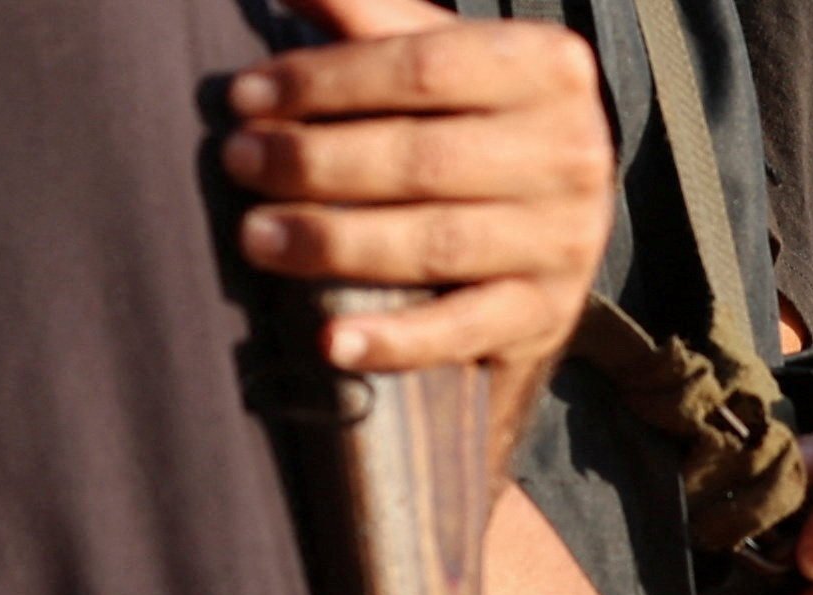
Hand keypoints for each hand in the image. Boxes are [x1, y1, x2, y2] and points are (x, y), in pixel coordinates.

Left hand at [225, 0, 613, 374]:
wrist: (550, 232)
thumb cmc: (473, 125)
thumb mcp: (441, 57)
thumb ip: (371, 17)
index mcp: (551, 66)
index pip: (424, 67)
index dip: (326, 80)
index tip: (245, 97)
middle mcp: (573, 153)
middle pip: (423, 157)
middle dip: (316, 162)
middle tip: (239, 164)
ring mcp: (565, 242)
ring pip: (435, 243)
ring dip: (334, 243)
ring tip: (256, 238)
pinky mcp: (545, 315)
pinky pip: (461, 330)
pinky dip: (394, 341)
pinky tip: (331, 344)